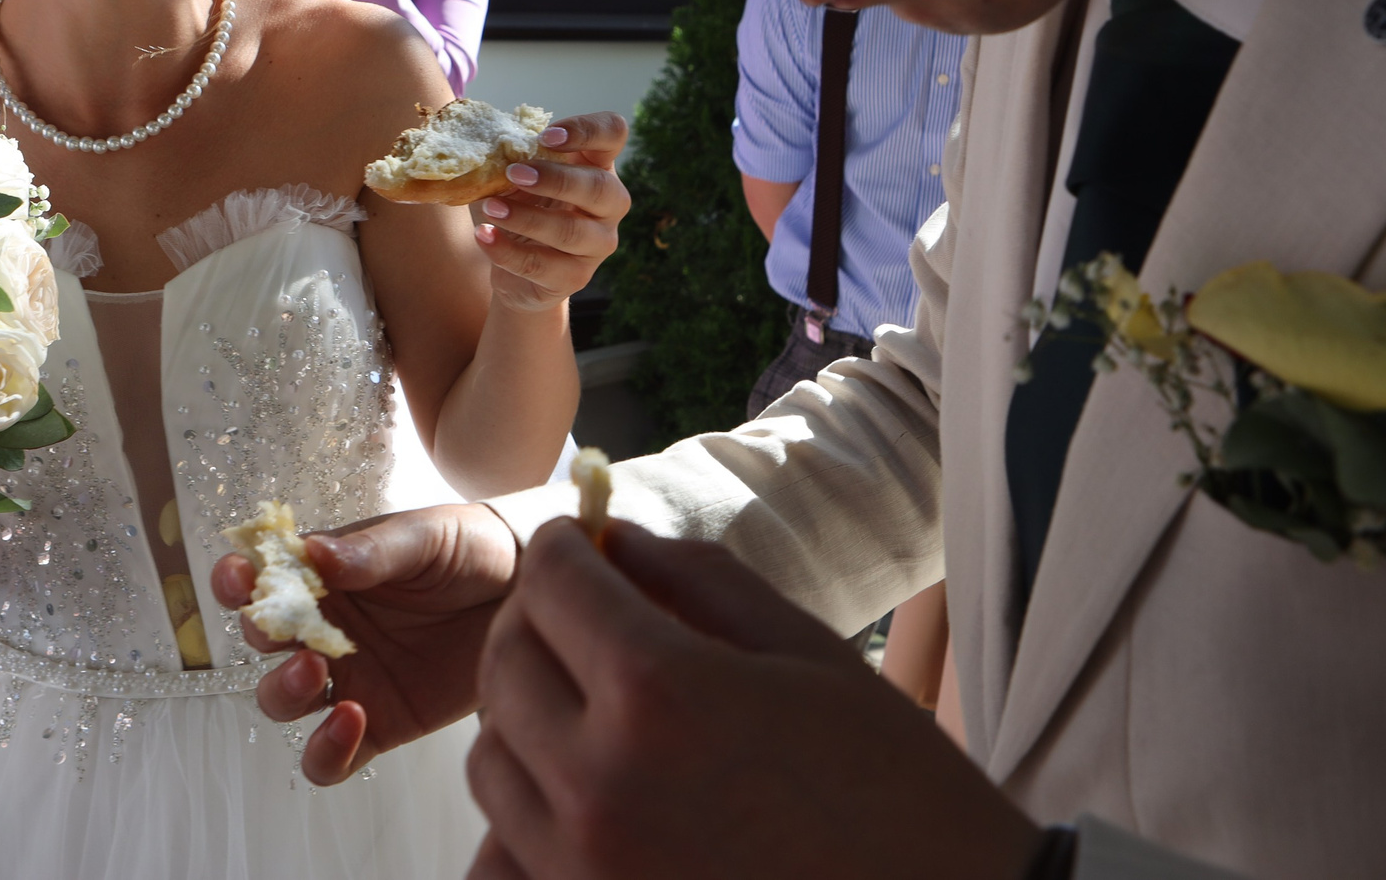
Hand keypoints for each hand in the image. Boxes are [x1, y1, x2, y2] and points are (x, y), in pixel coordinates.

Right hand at [209, 502, 519, 784]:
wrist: (527, 594)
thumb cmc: (472, 551)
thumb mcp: (427, 536)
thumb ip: (374, 550)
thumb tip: (312, 552)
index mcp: (325, 575)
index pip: (261, 577)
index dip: (237, 580)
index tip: (240, 580)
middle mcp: (326, 628)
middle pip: (263, 643)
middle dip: (265, 638)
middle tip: (298, 634)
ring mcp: (348, 679)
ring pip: (283, 702)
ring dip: (284, 693)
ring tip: (322, 673)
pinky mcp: (378, 725)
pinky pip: (329, 758)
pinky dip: (325, 751)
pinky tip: (353, 722)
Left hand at [466, 520, 1041, 879]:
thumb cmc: (895, 787)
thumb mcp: (808, 652)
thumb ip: (699, 581)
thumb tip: (616, 538)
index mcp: (660, 691)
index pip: (551, 581)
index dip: (563, 546)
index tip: (580, 543)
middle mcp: (600, 782)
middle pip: (504, 665)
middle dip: (535, 622)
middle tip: (581, 614)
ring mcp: (584, 866)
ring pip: (491, 762)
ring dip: (525, 718)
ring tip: (591, 708)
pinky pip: (507, 856)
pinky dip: (527, 818)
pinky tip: (586, 799)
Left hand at [476, 113, 629, 314]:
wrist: (514, 264)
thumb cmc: (521, 204)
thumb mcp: (516, 176)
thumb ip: (511, 157)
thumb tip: (486, 147)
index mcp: (597, 164)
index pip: (613, 133)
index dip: (587, 130)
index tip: (545, 137)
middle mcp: (609, 204)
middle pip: (601, 188)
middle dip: (556, 179)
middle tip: (513, 173)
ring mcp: (598, 244)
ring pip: (571, 231)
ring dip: (527, 217)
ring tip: (490, 207)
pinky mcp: (575, 277)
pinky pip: (542, 265)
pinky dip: (507, 250)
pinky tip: (484, 235)